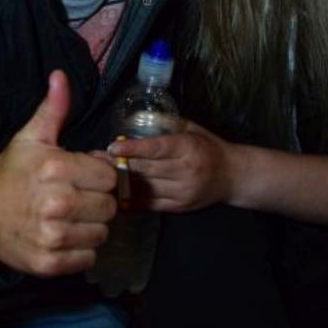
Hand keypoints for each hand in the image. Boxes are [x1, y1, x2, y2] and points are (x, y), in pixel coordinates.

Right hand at [0, 71, 117, 276]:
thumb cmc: (11, 175)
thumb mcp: (30, 139)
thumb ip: (52, 109)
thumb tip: (60, 76)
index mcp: (56, 169)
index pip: (109, 176)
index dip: (99, 175)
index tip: (82, 176)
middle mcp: (57, 203)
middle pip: (109, 206)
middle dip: (97, 200)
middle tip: (76, 197)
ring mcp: (53, 236)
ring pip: (102, 233)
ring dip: (91, 226)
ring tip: (70, 217)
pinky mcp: (50, 263)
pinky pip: (88, 257)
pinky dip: (80, 250)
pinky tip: (64, 236)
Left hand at [106, 121, 238, 211]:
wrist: (233, 176)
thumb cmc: (209, 148)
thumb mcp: (193, 130)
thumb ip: (167, 125)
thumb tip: (136, 120)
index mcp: (188, 148)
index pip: (156, 148)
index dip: (132, 149)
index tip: (112, 147)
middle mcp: (185, 171)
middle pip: (145, 170)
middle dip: (118, 165)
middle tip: (94, 159)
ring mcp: (182, 192)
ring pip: (145, 188)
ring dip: (120, 182)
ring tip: (99, 176)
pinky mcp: (179, 208)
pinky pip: (149, 205)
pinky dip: (131, 200)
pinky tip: (115, 194)